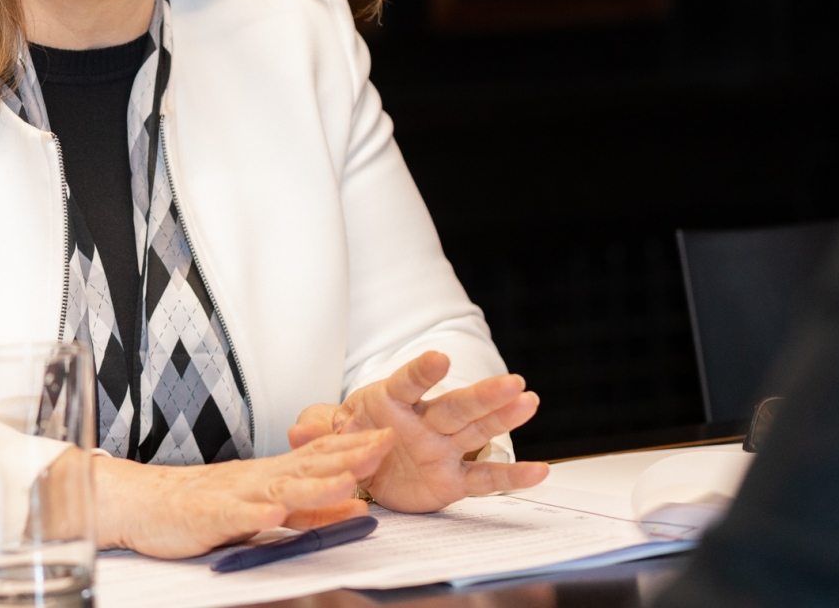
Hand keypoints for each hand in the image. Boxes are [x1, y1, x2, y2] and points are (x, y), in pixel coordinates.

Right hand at [93, 429, 392, 557]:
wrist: (146, 503)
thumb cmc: (206, 505)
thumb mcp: (266, 506)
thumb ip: (310, 509)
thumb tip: (355, 506)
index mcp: (273, 474)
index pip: (320, 455)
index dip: (355, 446)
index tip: (389, 435)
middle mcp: (258, 479)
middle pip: (308, 465)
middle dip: (348, 456)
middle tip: (383, 444)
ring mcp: (234, 495)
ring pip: (279, 489)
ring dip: (314, 485)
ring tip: (344, 482)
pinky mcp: (209, 516)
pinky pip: (234, 515)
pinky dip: (254, 513)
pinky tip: (272, 513)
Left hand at [287, 351, 548, 512]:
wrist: (363, 470)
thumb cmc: (350, 438)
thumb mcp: (327, 435)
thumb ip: (317, 431)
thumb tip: (297, 432)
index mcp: (389, 403)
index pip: (406, 384)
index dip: (421, 372)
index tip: (439, 359)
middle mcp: (423, 421)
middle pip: (454, 406)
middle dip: (482, 395)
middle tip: (512, 381)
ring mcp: (442, 448)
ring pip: (476, 431)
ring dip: (503, 417)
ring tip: (529, 400)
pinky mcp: (453, 479)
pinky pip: (484, 479)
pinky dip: (511, 477)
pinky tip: (542, 471)